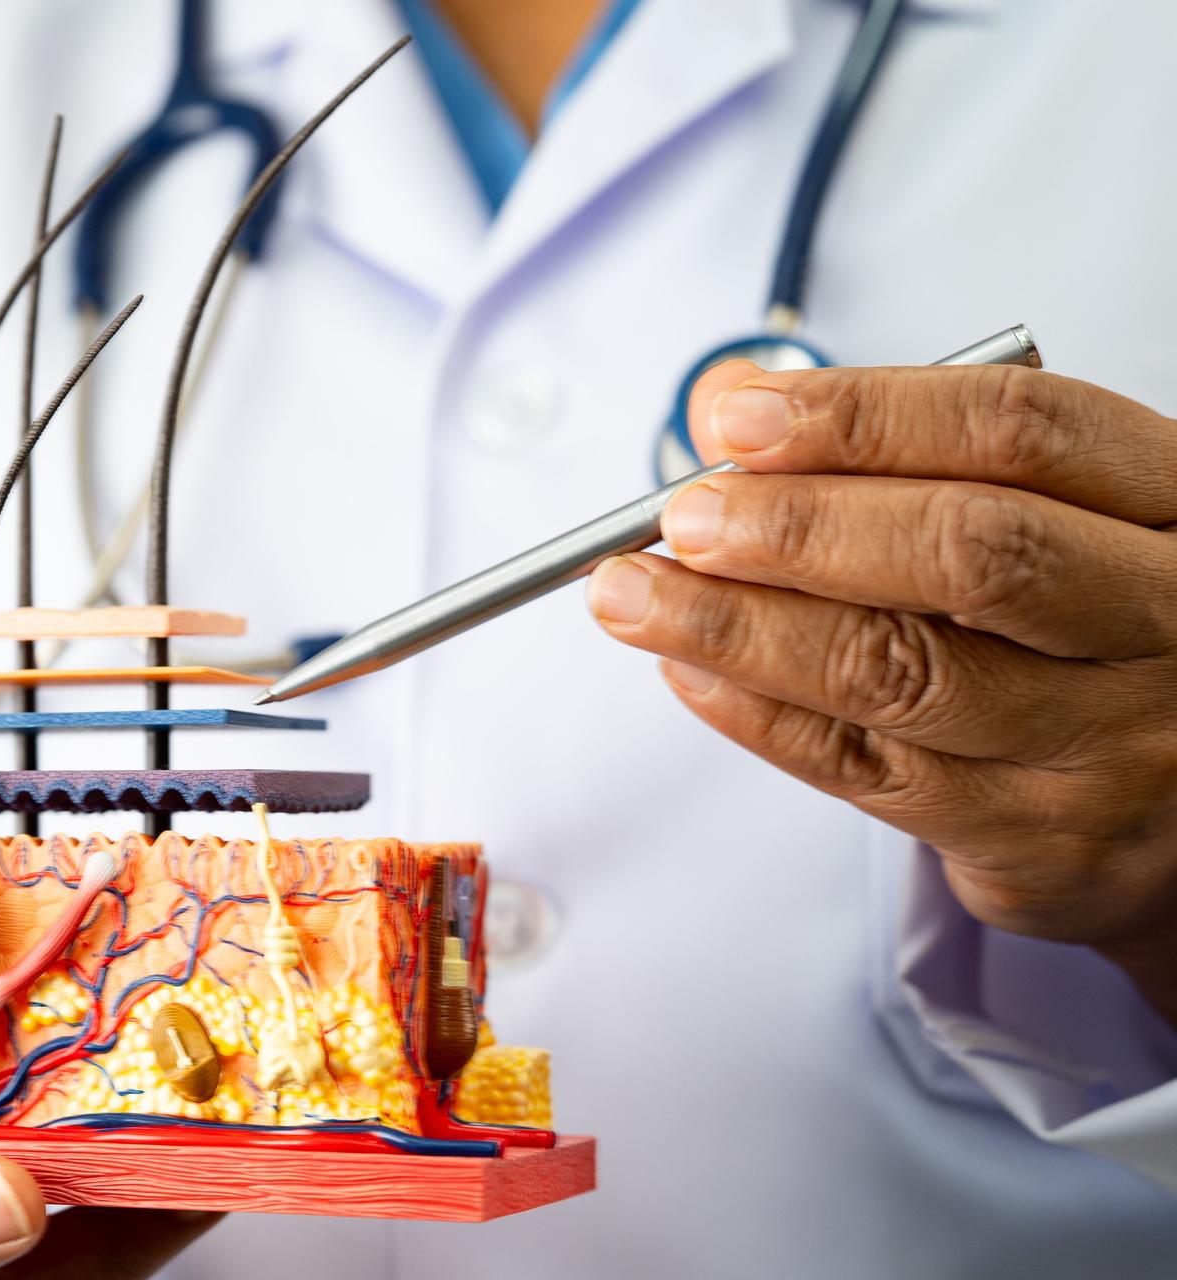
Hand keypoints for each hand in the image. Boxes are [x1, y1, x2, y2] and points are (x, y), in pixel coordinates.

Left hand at [585, 360, 1176, 1022]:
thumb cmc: (1093, 626)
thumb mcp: (1053, 511)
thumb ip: (907, 451)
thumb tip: (731, 403)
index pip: (1023, 431)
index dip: (866, 414)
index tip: (739, 416)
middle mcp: (1170, 623)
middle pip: (971, 552)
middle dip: (800, 526)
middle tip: (683, 516)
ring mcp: (1113, 744)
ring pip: (899, 671)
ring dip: (736, 626)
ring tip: (632, 592)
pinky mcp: (1042, 843)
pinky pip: (864, 770)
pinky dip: (755, 712)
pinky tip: (687, 668)